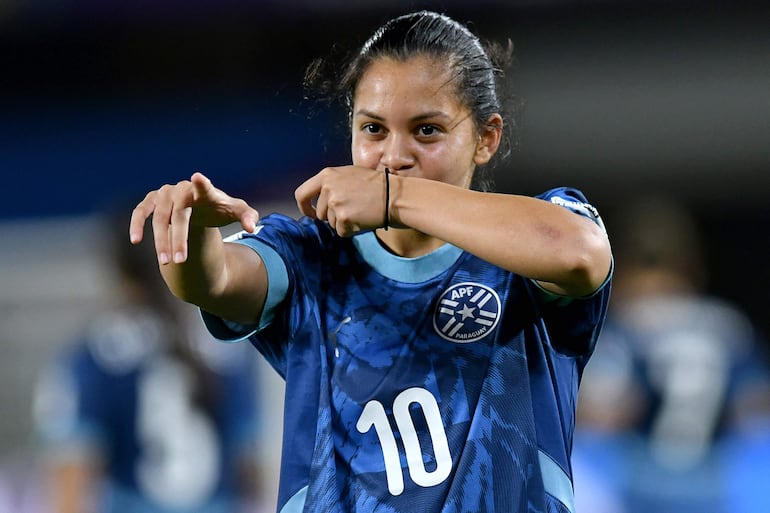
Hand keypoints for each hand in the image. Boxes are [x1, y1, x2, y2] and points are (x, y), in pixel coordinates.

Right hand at [129, 172, 258, 263]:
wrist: (198, 203)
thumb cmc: (218, 208)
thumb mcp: (235, 211)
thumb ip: (247, 216)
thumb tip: (252, 227)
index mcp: (204, 191)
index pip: (204, 187)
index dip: (202, 184)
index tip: (198, 177)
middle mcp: (182, 190)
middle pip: (179, 215)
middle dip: (179, 239)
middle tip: (181, 261)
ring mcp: (164, 194)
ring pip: (159, 218)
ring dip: (160, 240)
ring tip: (166, 263)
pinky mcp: (151, 201)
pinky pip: (140, 212)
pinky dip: (137, 224)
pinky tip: (135, 240)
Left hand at [294, 166, 386, 236]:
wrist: (395, 196)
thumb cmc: (377, 185)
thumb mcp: (350, 174)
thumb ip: (333, 183)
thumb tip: (321, 198)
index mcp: (327, 175)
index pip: (301, 193)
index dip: (304, 207)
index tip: (310, 213)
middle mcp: (328, 188)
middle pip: (319, 213)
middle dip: (332, 217)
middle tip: (352, 211)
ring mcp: (335, 204)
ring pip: (330, 223)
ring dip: (344, 222)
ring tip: (360, 212)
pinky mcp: (344, 218)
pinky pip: (341, 231)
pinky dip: (352, 230)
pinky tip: (363, 219)